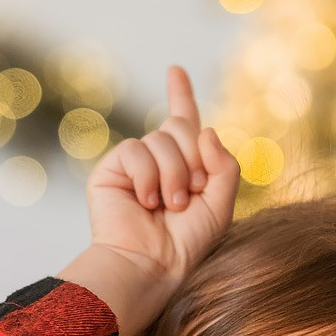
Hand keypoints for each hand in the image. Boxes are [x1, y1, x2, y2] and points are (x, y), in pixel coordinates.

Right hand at [84, 65, 240, 291]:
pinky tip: (145, 201)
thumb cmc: (186, 243)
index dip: (180, 95)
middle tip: (190, 193)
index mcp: (184, 166)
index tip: (175, 70)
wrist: (151, 265)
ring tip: (168, 206)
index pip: (183, 122)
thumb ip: (224, 166)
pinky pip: (136, 149)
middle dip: (192, 159)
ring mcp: (134, 164)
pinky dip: (148, 176)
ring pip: (160, 139)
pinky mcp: (111, 168)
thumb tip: (205, 129)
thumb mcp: (221, 204)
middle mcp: (157, 160)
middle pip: (180, 126)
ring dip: (173, 174)